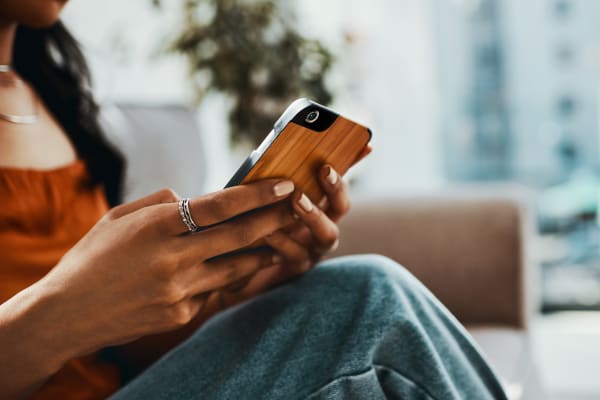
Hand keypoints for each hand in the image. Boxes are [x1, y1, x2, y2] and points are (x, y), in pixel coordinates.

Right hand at [33, 179, 296, 365]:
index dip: (257, 194)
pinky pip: (216, 291)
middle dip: (274, 219)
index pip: (219, 206)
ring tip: (282, 237)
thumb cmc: (92, 258)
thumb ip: (160, 204)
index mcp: (155, 227)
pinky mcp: (181, 315)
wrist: (66, 314)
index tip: (284, 185)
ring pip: (237, 266)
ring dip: (263, 250)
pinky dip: (230, 276)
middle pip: (239, 236)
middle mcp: (172, 259)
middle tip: (298, 207)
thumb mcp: (119, 217)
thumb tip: (195, 200)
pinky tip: (242, 266)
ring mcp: (179, 291)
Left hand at [217, 144, 372, 302]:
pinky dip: (284, 242)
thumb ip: (282, 174)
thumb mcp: (267, 193)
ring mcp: (314, 248)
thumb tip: (296, 152)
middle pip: (340, 208)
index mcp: (319, 205)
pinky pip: (297, 255)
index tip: (328, 162)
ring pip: (327, 234)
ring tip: (297, 200)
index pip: (338, 185)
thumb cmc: (255, 218)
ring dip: (314, 215)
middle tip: (322, 170)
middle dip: (334, 189)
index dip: (339, 173)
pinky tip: (269, 231)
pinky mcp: (297, 268)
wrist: (235, 261)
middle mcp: (323, 226)